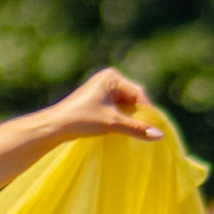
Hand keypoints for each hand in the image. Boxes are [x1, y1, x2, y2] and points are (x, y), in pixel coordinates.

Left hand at [44, 68, 163, 142]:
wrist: (54, 126)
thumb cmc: (81, 120)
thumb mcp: (112, 123)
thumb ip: (136, 128)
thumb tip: (160, 135)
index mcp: (112, 77)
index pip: (138, 93)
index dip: (147, 111)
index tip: (154, 128)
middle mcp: (107, 79)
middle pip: (132, 98)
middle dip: (138, 114)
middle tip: (145, 131)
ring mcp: (101, 89)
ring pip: (124, 105)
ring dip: (129, 118)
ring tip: (134, 132)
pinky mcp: (96, 100)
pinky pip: (115, 108)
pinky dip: (120, 118)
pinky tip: (122, 130)